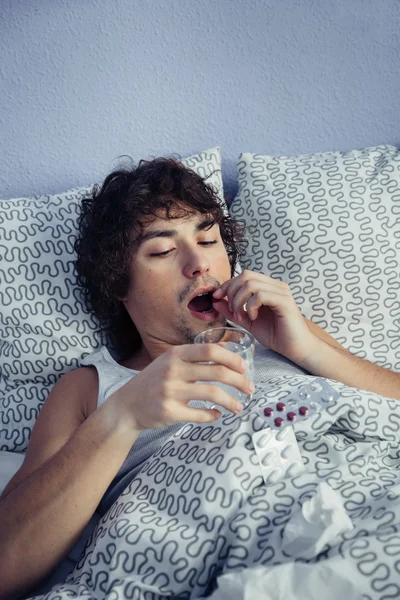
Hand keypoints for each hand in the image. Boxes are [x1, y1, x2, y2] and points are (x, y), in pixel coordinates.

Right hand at [112, 344, 253, 430]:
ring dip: (231, 401)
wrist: (127, 405)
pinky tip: (217, 415)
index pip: (210, 351)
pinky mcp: (169, 412)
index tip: (245, 367)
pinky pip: (200, 415)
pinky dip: (213, 416)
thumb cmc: (154, 381)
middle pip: (217, 372)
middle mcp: (173, 370)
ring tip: (239, 407)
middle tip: (250, 388)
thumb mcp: (170, 362)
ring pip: (212, 394)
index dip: (232, 358)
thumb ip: (195, 357)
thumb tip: (228, 350)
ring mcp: (170, 392)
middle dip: (239, 381)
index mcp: (175, 354)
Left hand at [212, 270, 318, 365]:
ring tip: (241, 316)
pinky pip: (261, 295)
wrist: (296, 349)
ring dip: (240, 300)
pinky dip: (251, 306)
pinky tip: (253, 317)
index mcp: (268, 287)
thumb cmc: (276, 335)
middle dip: (231, 291)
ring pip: (251, 284)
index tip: (216, 297)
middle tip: (232, 310)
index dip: (227, 284)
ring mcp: (281, 292)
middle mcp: (276, 286)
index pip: (244, 276)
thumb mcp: (248, 322)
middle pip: (246, 275)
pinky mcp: (285, 301)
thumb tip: (215, 301)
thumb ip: (233, 310)